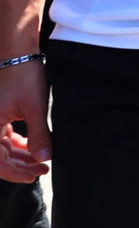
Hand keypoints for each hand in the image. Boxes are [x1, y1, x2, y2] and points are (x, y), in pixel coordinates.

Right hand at [0, 64, 49, 183]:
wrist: (16, 51)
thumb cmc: (24, 75)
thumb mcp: (35, 107)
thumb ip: (39, 135)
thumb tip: (44, 160)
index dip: (15, 173)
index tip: (35, 176)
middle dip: (21, 165)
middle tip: (43, 169)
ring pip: (1, 147)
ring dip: (19, 155)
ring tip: (41, 159)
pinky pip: (2, 136)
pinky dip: (16, 143)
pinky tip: (31, 146)